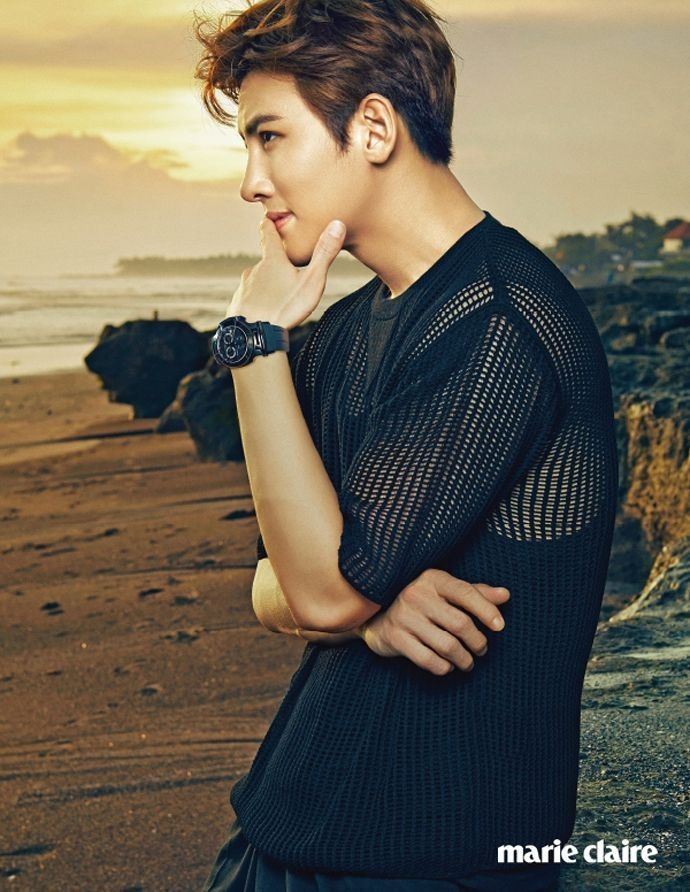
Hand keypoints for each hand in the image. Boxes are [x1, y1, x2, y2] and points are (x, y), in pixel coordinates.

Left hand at [225, 217, 346, 329]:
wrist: (254, 335)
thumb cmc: (285, 308)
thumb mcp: (312, 280)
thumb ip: (324, 253)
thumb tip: (338, 223)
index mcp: (272, 260)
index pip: (268, 232)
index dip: (270, 222)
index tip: (271, 217)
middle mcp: (254, 269)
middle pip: (266, 261)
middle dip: (277, 264)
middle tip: (290, 273)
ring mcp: (244, 287)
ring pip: (257, 281)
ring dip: (267, 286)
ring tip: (280, 298)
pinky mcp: (237, 304)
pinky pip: (249, 299)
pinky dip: (257, 303)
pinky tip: (265, 314)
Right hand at [359, 568, 509, 674]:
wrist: (375, 614)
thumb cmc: (421, 603)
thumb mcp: (445, 592)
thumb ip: (475, 593)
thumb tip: (505, 595)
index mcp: (433, 579)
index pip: (466, 593)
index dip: (487, 610)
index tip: (500, 627)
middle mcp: (417, 595)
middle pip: (460, 624)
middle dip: (477, 642)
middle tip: (482, 649)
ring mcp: (404, 617)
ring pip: (446, 645)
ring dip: (464, 659)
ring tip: (468, 663)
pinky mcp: (395, 637)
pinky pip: (427, 659)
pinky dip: (443, 667)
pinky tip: (447, 666)